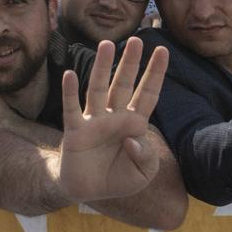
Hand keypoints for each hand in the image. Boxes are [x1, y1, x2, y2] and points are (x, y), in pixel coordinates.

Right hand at [59, 37, 168, 202]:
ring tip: (105, 44)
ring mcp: (93, 121)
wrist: (88, 191)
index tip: (163, 51)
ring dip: (101, 67)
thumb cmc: (118, 178)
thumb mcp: (143, 173)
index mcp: (133, 124)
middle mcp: (113, 116)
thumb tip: (133, 137)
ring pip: (97, 88)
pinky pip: (72, 108)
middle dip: (130, 63)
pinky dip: (70, 92)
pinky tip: (69, 75)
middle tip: (136, 40)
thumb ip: (146, 156)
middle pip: (122, 84)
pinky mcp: (75, 131)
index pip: (147, 94)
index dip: (155, 74)